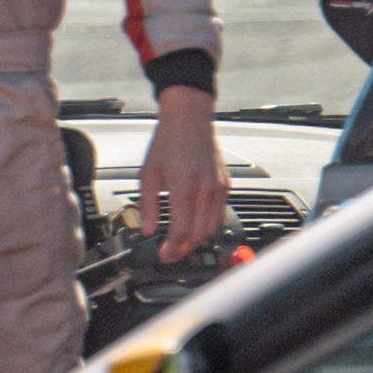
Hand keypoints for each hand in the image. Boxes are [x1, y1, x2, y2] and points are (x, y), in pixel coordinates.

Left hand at [138, 87, 230, 266]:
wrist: (189, 117)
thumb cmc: (168, 140)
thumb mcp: (148, 174)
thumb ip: (148, 205)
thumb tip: (147, 229)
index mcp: (184, 188)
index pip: (182, 232)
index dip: (172, 250)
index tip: (164, 255)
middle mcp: (205, 190)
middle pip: (199, 235)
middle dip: (184, 248)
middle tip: (170, 252)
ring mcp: (218, 188)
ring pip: (212, 228)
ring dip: (197, 238)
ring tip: (181, 240)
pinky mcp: (225, 185)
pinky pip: (220, 214)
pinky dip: (208, 224)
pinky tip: (195, 223)